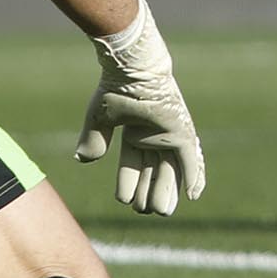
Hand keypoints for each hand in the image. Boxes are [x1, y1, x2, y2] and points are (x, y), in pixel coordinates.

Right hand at [74, 0, 204, 216]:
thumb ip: (94, 138)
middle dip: (148, 192)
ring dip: (167, 191)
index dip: (128, 184)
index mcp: (135, 133)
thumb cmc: (117, 86)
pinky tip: (193, 196)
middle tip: (144, 211)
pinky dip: (192, 176)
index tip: (125, 200)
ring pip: (169, 170)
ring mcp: (169, 134)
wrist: (132, 66)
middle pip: (152, 171)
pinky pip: (189, 159)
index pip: (131, 166)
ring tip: (162, 211)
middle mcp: (154, 136)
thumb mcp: (100, 117)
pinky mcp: (181, 131)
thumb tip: (83, 160)